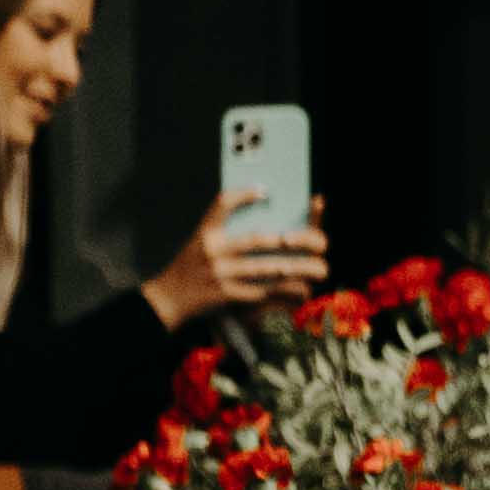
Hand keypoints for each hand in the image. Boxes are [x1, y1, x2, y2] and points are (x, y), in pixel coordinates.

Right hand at [145, 187, 331, 327]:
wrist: (168, 299)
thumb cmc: (191, 266)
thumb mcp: (201, 241)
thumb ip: (226, 229)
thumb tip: (267, 212)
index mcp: (206, 232)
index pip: (222, 204)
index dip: (243, 196)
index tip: (266, 191)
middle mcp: (213, 251)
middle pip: (259, 240)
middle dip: (294, 241)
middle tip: (321, 243)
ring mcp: (220, 274)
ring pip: (267, 268)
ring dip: (298, 269)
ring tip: (321, 269)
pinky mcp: (227, 295)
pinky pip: (264, 291)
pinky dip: (285, 291)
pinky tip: (303, 289)